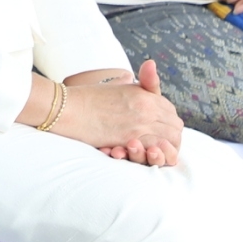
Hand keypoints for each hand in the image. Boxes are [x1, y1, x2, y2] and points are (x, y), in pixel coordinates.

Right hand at [54, 60, 182, 166]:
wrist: (68, 107)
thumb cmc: (86, 98)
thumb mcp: (115, 87)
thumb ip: (135, 89)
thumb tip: (141, 88)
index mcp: (143, 93)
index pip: (170, 110)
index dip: (168, 121)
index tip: (160, 129)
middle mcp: (146, 106)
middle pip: (175, 125)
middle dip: (171, 136)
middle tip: (160, 144)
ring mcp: (139, 122)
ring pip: (169, 139)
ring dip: (165, 147)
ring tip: (155, 151)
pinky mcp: (129, 138)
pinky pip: (154, 149)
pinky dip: (154, 153)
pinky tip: (146, 154)